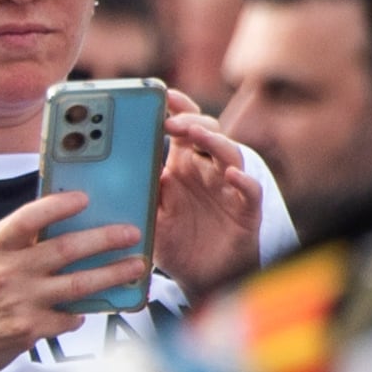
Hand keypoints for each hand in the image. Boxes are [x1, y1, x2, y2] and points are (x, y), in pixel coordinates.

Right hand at [0, 187, 130, 371]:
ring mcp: (19, 301)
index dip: (60, 205)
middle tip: (131, 233)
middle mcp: (4, 272)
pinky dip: (80, 312)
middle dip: (106, 238)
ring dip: (114, 274)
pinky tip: (83, 310)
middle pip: (66, 249)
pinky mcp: (31, 328)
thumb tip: (56, 221)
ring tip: (136, 266)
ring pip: (80, 283)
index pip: (29, 217)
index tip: (86, 198)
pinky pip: (71, 316)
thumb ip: (11, 242)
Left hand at [150, 98, 266, 297]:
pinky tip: (232, 175)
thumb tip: (121, 168)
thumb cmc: (173, 241)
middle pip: (206, 133)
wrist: (199, 277)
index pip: (180, 128)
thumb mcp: (147, 215)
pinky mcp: (246, 210)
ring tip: (197, 134)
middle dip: (190, 122)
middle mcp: (207, 170)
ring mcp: (228, 188)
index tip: (160, 94)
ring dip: (214, 142)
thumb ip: (139, 191)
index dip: (175, 109)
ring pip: (230, 155)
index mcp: (181, 165)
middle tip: (170, 120)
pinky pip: (250, 191)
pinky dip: (243, 181)